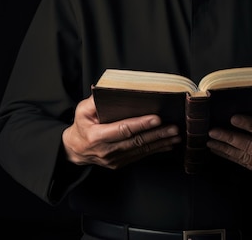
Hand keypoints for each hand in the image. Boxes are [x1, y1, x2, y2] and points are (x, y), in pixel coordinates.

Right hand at [62, 93, 181, 168]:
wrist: (75, 150)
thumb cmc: (81, 126)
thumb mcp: (82, 111)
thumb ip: (94, 101)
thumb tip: (106, 90)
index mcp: (97, 136)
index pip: (123, 129)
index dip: (141, 124)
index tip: (157, 118)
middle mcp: (107, 150)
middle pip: (136, 141)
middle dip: (157, 134)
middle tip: (174, 127)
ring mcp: (114, 159)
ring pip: (141, 150)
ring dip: (161, 143)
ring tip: (176, 135)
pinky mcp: (120, 163)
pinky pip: (141, 156)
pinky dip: (156, 150)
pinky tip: (168, 144)